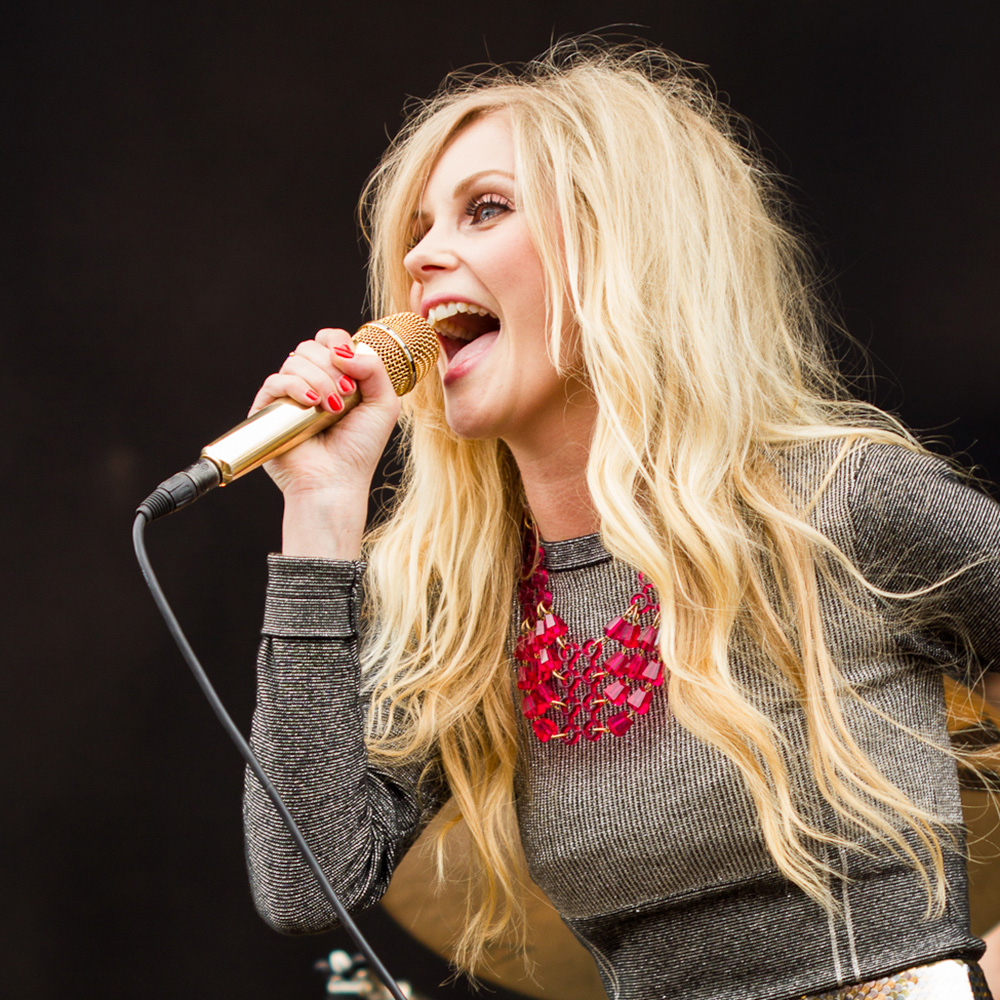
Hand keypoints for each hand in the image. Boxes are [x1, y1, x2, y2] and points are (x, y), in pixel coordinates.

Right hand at [249, 327, 401, 557]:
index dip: (339, 344)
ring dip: (318, 379)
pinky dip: (295, 386)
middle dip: (332, 366)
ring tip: (331, 408)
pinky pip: (275, 381)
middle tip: (346, 395)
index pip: (330, 340)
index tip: (352, 368)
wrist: (336, 481)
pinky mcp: (268, 410)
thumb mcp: (383, 404)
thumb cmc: (360, 449)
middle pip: (311, 347)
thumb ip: (375, 368)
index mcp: (336, 377)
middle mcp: (310, 383)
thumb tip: (344, 350)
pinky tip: (311, 404)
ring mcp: (288, 396)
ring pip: (294, 361)